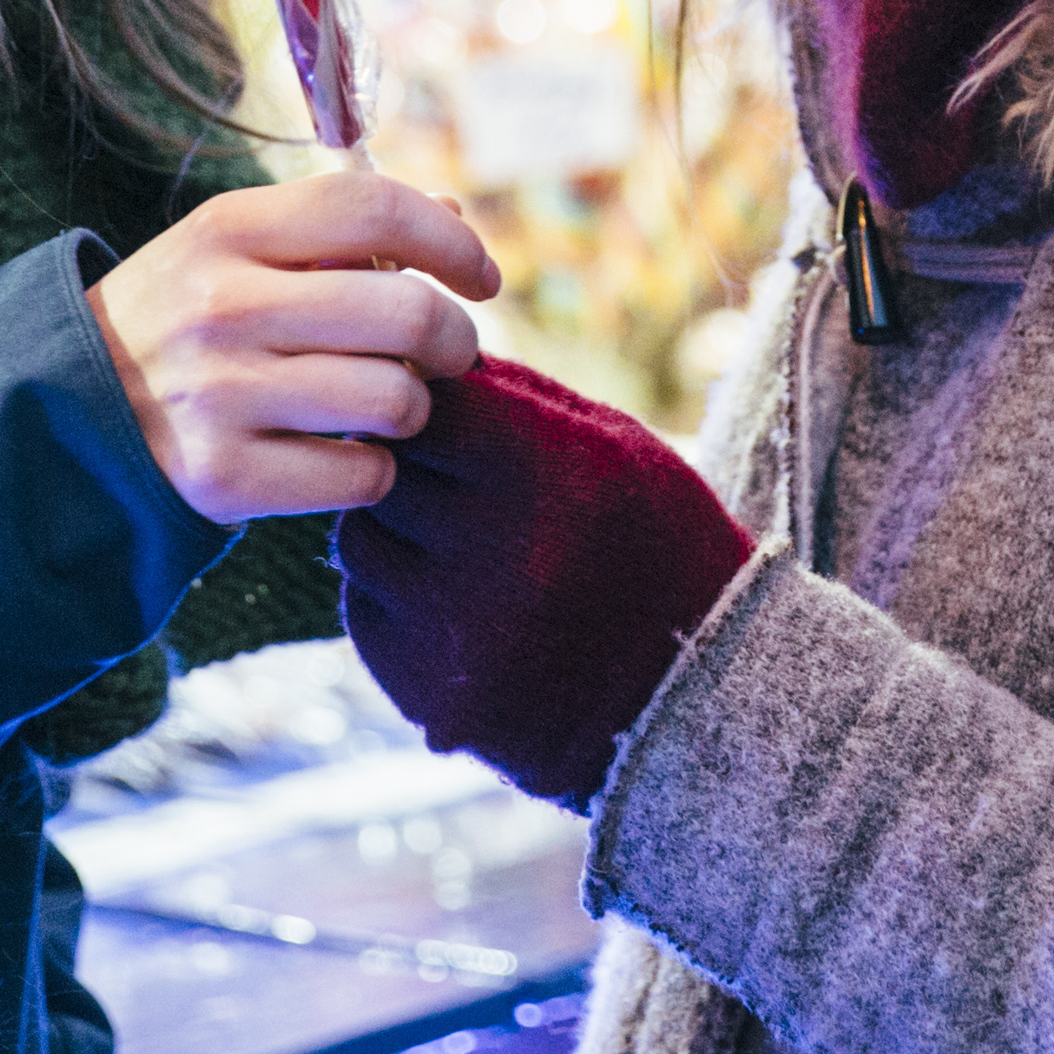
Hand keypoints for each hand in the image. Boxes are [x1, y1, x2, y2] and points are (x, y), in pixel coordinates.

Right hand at [89, 175, 500, 523]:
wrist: (65, 415)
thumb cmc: (179, 321)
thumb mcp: (230, 249)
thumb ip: (336, 230)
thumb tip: (452, 222)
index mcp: (226, 231)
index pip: (374, 210)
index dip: (450, 241)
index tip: (480, 276)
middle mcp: (222, 306)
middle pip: (407, 313)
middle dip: (456, 340)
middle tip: (449, 355)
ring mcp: (220, 395)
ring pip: (395, 399)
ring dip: (412, 408)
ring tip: (382, 404)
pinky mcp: (223, 477)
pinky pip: (362, 476)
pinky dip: (371, 472)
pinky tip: (339, 455)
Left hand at [344, 356, 755, 804]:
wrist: (693, 696)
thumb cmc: (658, 542)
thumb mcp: (616, 444)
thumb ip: (514, 397)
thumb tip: (415, 358)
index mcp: (547, 474)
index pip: (426, 403)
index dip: (432, 401)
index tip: (449, 412)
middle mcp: (494, 552)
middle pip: (383, 466)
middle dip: (409, 460)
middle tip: (454, 479)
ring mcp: (455, 631)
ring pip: (360, 538)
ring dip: (395, 526)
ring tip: (463, 541)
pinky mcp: (427, 691)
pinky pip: (364, 608)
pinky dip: (396, 594)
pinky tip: (460, 600)